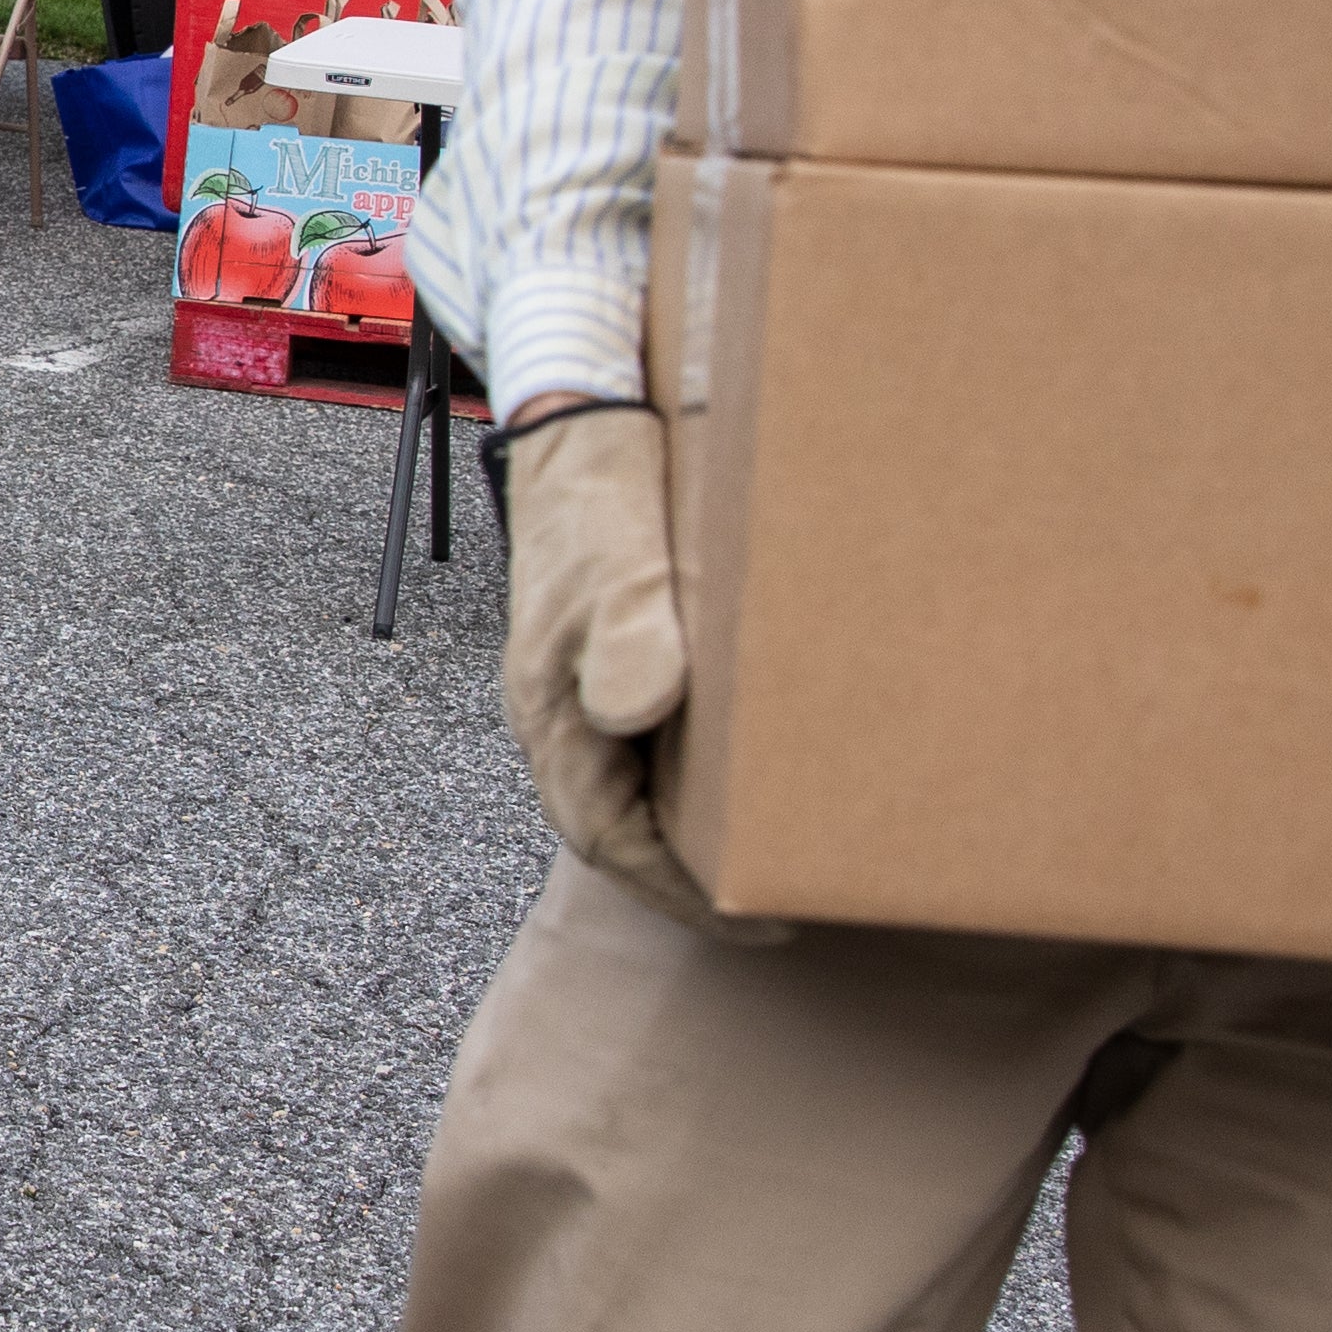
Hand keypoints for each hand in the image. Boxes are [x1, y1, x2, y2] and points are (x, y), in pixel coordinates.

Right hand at [496, 401, 773, 937]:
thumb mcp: (617, 553)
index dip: (678, 893)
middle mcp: (562, 711)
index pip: (605, 837)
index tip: (756, 920)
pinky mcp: (613, 654)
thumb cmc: (596, 486)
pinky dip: (699, 776)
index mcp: (551, 710)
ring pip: (633, 785)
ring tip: (771, 852)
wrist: (578, 410)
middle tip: (779, 903)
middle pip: (617, 824)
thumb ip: (628, 625)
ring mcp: (583, 685)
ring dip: (695, 830)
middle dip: (689, 879)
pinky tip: (749, 771)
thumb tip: (637, 710)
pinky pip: (650, 741)